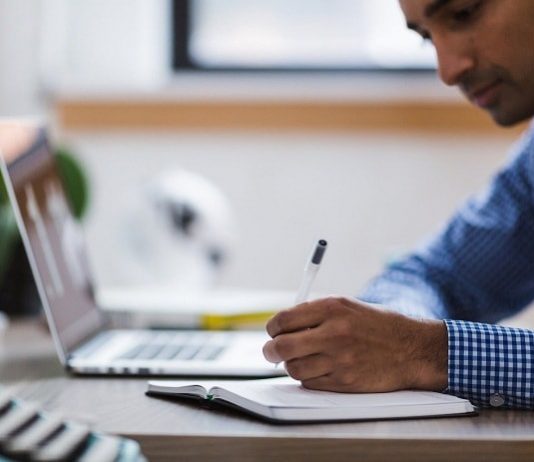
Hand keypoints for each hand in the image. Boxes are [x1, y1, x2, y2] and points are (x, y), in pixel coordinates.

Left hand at [263, 296, 447, 392]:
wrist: (412, 349)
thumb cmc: (376, 325)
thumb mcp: (346, 306)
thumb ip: (314, 314)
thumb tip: (281, 327)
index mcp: (332, 308)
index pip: (283, 320)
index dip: (272, 328)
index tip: (273, 332)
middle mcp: (334, 333)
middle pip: (282, 346)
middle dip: (270, 350)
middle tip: (271, 351)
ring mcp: (339, 360)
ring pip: (293, 368)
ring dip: (291, 365)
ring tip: (301, 359)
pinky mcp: (344, 382)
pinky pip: (310, 383)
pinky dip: (308, 378)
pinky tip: (319, 369)